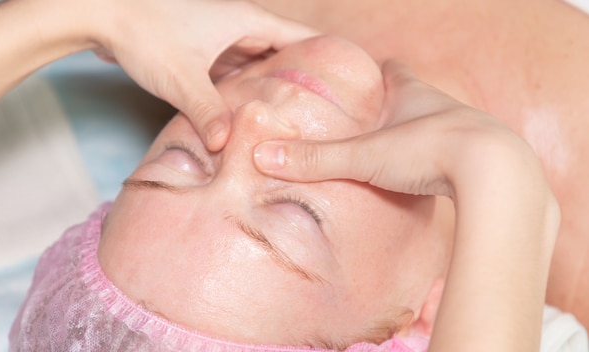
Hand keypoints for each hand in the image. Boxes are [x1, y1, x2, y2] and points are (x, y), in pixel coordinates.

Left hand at [91, 0, 318, 150]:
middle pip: (279, 52)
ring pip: (251, 62)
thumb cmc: (143, 33)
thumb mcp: (182, 79)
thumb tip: (226, 145)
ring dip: (263, 85)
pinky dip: (236, 87)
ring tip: (283, 115)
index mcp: (245, 21)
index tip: (345, 79)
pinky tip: (239, 110)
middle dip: (295, 78)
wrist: (98, 12)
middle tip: (315, 110)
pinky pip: (227, 69)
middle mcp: (235, 25)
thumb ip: (208, 112)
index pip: (299, 36)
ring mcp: (216, 35)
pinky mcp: (196, 47)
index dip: (324, 55)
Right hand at [253, 61, 521, 197]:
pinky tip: (433, 182)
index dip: (381, 70)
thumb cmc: (430, 152)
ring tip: (402, 155)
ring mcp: (468, 132)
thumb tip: (263, 156)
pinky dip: (442, 164)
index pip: (396, 71)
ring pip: (440, 126)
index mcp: (414, 94)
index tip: (369, 73)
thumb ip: (315, 160)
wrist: (495, 173)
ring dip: (422, 137)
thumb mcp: (364, 156)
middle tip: (377, 119)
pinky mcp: (484, 161)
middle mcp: (443, 107)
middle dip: (399, 106)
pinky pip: (459, 157)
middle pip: (419, 97)